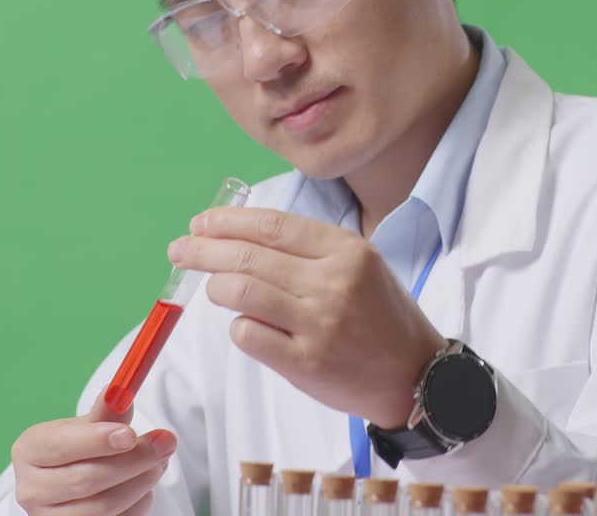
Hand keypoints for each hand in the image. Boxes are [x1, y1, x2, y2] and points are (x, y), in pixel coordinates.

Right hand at [10, 401, 175, 514]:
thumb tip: (120, 391)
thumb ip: (106, 411)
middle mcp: (32, 489)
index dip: (97, 441)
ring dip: (142, 482)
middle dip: (134, 461)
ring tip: (159, 461)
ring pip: (104, 506)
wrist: (71, 477)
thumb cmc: (78, 446)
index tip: (131, 434)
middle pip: (86, 480)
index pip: (60, 446)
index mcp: (29, 450)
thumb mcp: (87, 424)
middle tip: (165, 443)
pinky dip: (138, 503)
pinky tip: (144, 484)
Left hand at [168, 207, 447, 427]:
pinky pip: (248, 334)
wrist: (415, 375)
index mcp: (346, 249)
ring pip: (241, 292)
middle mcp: (332, 282)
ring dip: (215, 287)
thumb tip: (240, 235)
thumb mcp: (360, 264)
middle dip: (203, 250)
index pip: (271, 225)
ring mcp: (318, 323)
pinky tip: (245, 324)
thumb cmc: (381, 315)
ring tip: (211, 288)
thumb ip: (308, 249)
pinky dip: (238, 325)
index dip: (227, 222)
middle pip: (247, 256)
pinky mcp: (306, 362)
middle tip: (181, 250)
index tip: (201, 224)